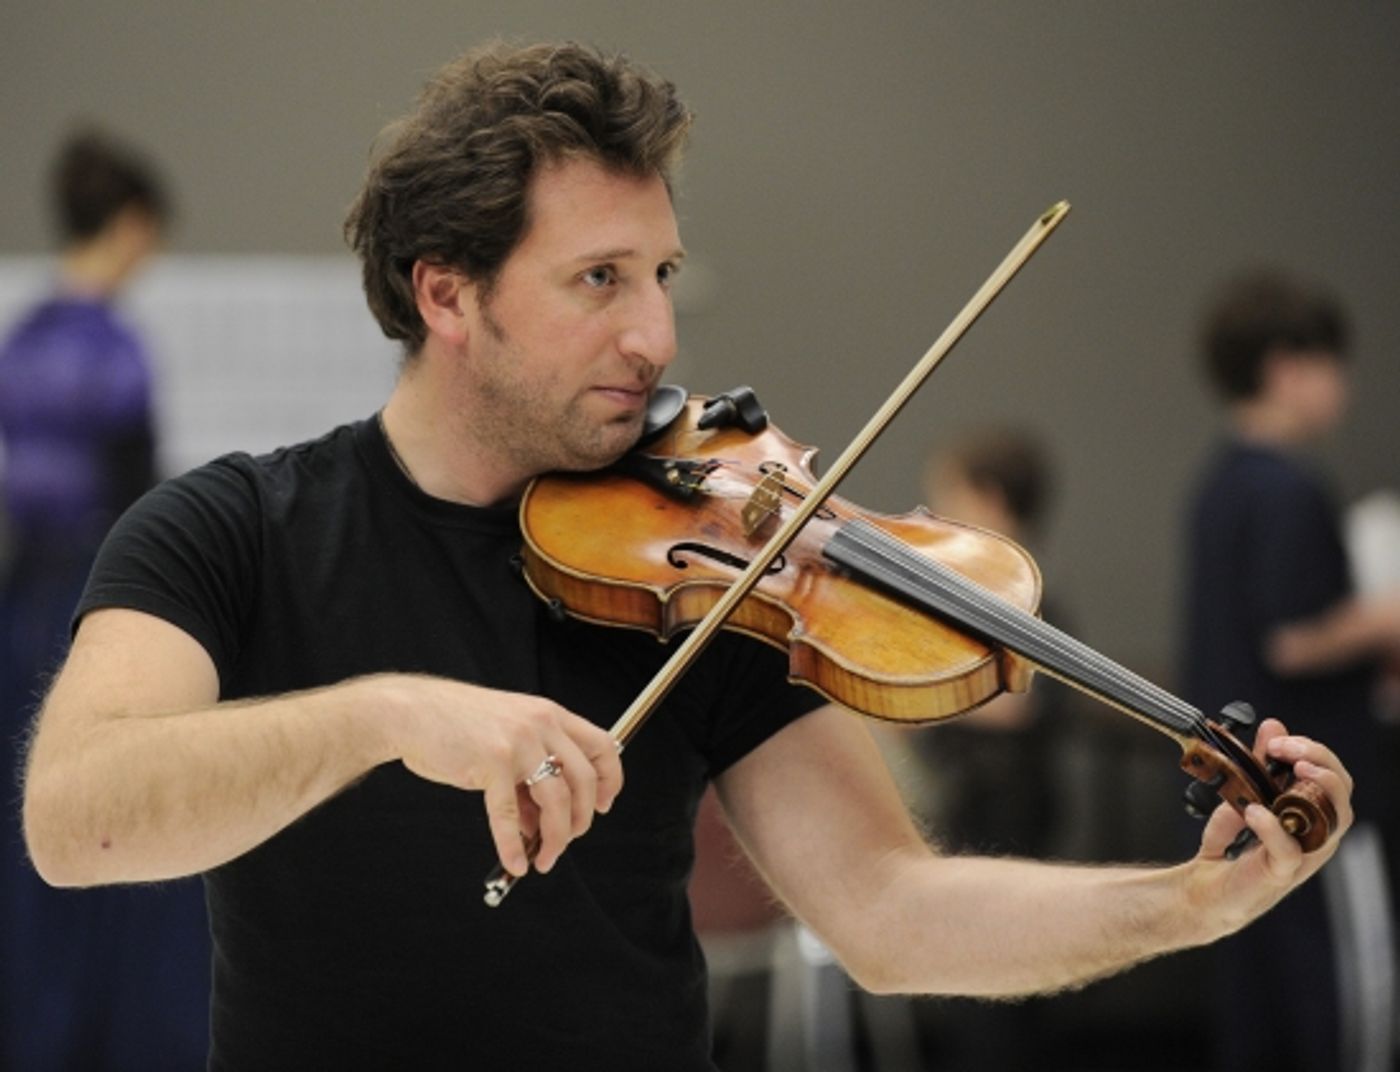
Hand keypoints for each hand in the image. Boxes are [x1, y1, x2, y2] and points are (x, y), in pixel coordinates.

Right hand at [379, 675, 622, 877]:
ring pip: (556, 800)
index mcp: (549, 714)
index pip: (603, 745)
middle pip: (584, 779)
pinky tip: (515, 862)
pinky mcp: (492, 762)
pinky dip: (513, 846)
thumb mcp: (506, 741)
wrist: (410, 713)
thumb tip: (542, 823)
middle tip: (568, 840)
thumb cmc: (456, 727)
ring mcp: (518, 742)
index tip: (603, 806)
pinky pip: (510, 815)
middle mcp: (541, 724)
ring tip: (544, 859)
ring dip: (555, 839)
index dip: (610, 780)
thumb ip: (529, 775)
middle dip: (581, 819)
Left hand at [1185, 718, 1352, 937]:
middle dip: (1319, 761)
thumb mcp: (1242, 795)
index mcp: (1310, 816)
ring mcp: (1303, 855)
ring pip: (1334, 821)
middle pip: (1341, 794)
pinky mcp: (1280, 872)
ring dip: (1317, 787)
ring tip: (1292, 768)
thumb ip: (1258, 764)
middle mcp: (1315, 835)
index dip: (1314, 752)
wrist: (1206, 890)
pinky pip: (1289, 849)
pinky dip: (1272, 826)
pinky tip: (1254, 810)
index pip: (1335, 777)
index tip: (1278, 738)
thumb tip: (1273, 726)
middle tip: (1283, 747)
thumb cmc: (1230, 847)